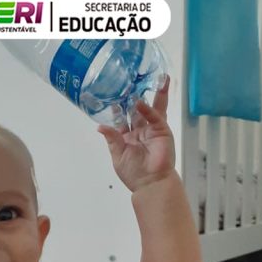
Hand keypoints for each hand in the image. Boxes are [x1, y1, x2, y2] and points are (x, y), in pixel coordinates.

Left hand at [98, 76, 174, 191]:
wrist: (150, 183)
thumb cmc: (133, 173)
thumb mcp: (118, 155)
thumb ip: (112, 138)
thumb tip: (100, 126)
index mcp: (126, 137)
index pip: (121, 118)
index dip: (117, 107)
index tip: (112, 95)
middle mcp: (139, 131)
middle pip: (136, 109)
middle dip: (134, 96)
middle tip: (131, 81)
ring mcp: (151, 129)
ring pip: (151, 107)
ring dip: (154, 93)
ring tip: (155, 78)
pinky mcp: (162, 131)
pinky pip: (155, 116)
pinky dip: (148, 109)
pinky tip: (141, 103)